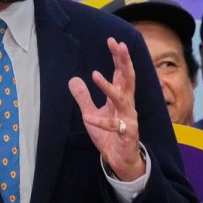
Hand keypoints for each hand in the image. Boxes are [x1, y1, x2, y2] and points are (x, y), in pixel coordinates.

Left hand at [68, 38, 144, 181]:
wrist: (121, 160)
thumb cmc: (109, 135)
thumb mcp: (92, 113)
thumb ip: (84, 98)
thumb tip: (73, 79)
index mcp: (121, 98)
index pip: (122, 73)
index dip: (119, 57)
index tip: (113, 41)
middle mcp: (127, 105)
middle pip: (128, 78)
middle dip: (124, 61)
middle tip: (118, 45)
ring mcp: (128, 119)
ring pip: (121, 99)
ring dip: (108, 87)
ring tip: (95, 75)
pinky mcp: (126, 134)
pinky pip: (112, 126)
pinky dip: (100, 122)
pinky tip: (88, 118)